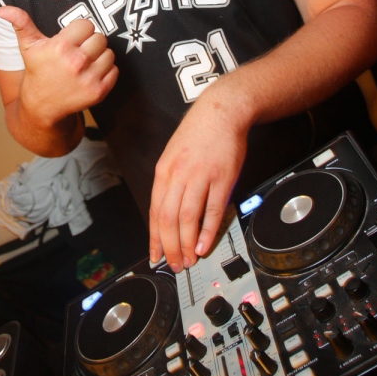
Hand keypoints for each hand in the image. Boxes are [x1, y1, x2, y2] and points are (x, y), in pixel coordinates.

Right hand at [0, 7, 117, 123]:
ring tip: (85, 62)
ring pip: (109, 53)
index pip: (87, 24)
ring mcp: (89, 78)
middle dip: (90, 42)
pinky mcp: (99, 91)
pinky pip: (114, 70)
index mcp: (61, 47)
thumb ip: (20, 23)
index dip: (79, 31)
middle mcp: (77, 62)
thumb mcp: (28, 46)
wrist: (41, 106)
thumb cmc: (37, 71)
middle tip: (79, 51)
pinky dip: (106, 71)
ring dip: (99, 56)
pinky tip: (91, 74)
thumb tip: (3, 9)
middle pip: (100, 38)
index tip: (72, 39)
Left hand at [149, 87, 247, 271]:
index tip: (156, 255)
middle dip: (170, 246)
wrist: (222, 111)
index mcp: (164, 170)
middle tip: (174, 264)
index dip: (154, 237)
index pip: (155, 211)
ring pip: (188, 218)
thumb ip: (170, 182)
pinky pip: (213, 210)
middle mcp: (179, 174)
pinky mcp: (222, 178)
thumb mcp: (173, 154)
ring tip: (189, 259)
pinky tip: (204, 244)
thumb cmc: (198, 133)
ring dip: (187, 243)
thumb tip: (166, 212)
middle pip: (168, 218)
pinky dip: (207, 231)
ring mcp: (200, 176)